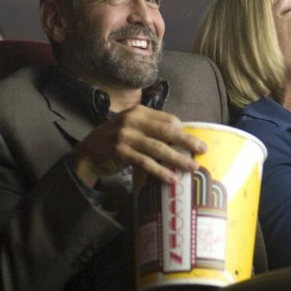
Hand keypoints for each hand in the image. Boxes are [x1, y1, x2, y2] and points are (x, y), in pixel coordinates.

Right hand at [71, 105, 205, 185]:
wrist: (88, 153)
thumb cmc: (115, 141)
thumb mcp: (132, 127)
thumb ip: (151, 129)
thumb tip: (180, 138)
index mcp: (139, 112)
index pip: (168, 119)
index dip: (183, 130)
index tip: (195, 141)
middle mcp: (133, 120)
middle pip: (167, 131)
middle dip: (187, 141)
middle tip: (202, 150)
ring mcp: (126, 136)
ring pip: (159, 148)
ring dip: (178, 159)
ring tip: (192, 167)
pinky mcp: (121, 152)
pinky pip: (146, 163)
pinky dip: (160, 171)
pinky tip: (171, 179)